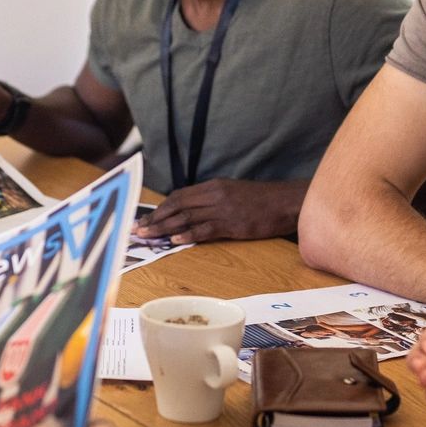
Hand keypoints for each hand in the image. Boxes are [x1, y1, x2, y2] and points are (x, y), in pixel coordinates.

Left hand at [133, 178, 306, 243]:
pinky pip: (205, 229)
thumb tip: (193, 212)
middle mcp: (215, 195)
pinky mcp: (233, 224)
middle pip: (177, 206)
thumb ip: (213, 200)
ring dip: (164, 228)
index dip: (160, 208)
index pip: (179, 196)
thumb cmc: (263, 200)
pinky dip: (187, 235)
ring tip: (147, 237)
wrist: (288, 202)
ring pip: (186, 217)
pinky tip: (174, 241)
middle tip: (137, 230)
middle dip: (155, 218)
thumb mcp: (234, 193)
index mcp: (214, 186)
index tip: (146, 219)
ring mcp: (223, 209)